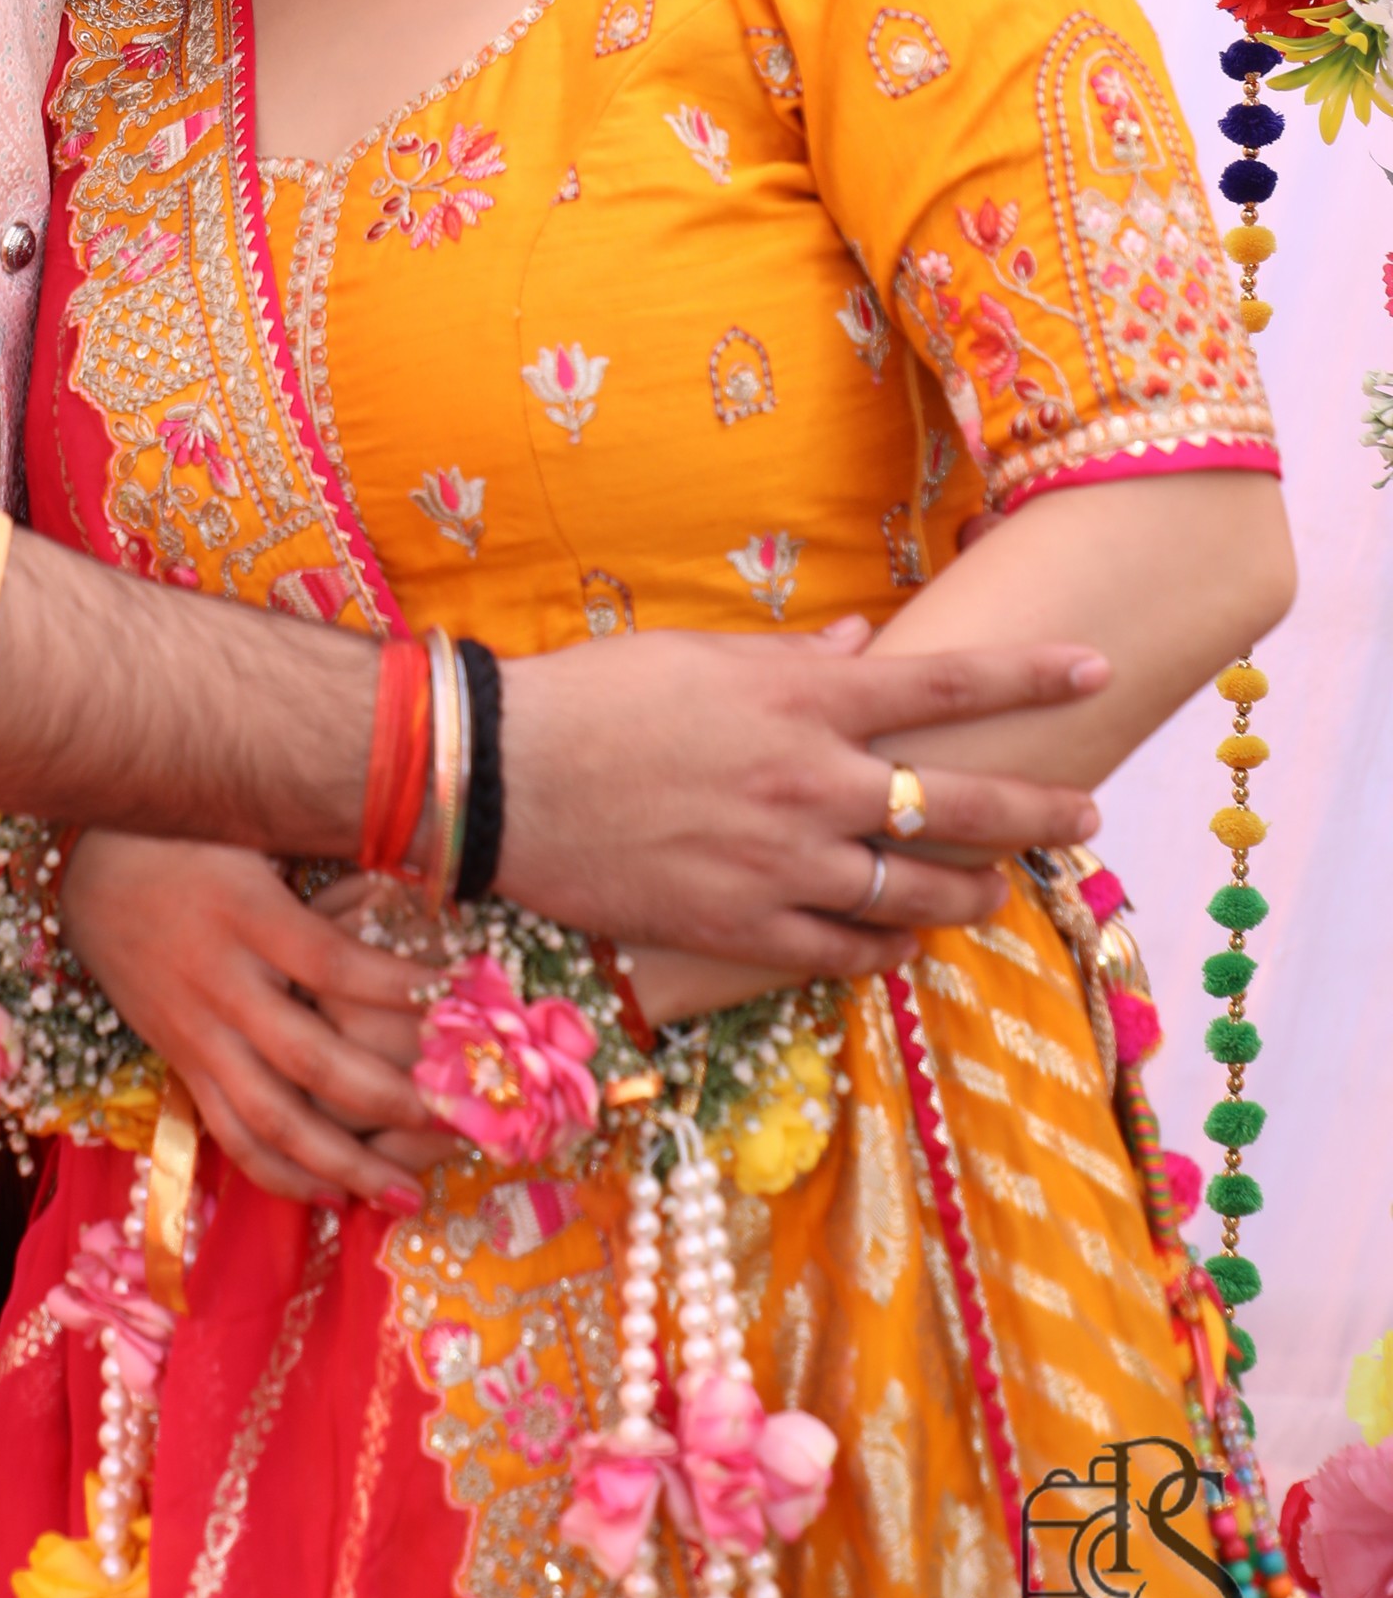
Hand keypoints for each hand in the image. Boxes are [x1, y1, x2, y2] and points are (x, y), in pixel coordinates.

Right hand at [58, 831, 449, 1209]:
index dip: (398, 987)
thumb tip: (413, 865)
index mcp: (247, 916)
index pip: (334, 962)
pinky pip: (231, 1133)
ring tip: (406, 1195)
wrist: (87, 867)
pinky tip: (333, 1196)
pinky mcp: (181, 1061)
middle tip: (457, 1120)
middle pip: (312, 1059)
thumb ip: (320, 851)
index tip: (461, 1003)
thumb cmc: (187, 836)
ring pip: (272, 1119)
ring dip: (344, 1164)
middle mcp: (222, 983)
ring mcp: (198, 1032)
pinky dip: (281, 1173)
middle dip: (390, 1096)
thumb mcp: (250, 824)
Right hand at [495, 617, 1107, 980]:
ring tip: (997, 888)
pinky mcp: (749, 931)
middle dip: (1041, 809)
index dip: (1030, 674)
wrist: (505, 782)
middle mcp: (815, 786)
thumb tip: (860, 646)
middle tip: (1088, 815)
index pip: (947, 685)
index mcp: (805, 703)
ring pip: (922, 893)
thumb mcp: (700, 656)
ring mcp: (787, 868)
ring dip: (975, 891)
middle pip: (965, 804)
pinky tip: (901, 936)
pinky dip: (889, 943)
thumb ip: (794, 661)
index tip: (1092, 665)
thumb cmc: (596, 698)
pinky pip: (852, 951)